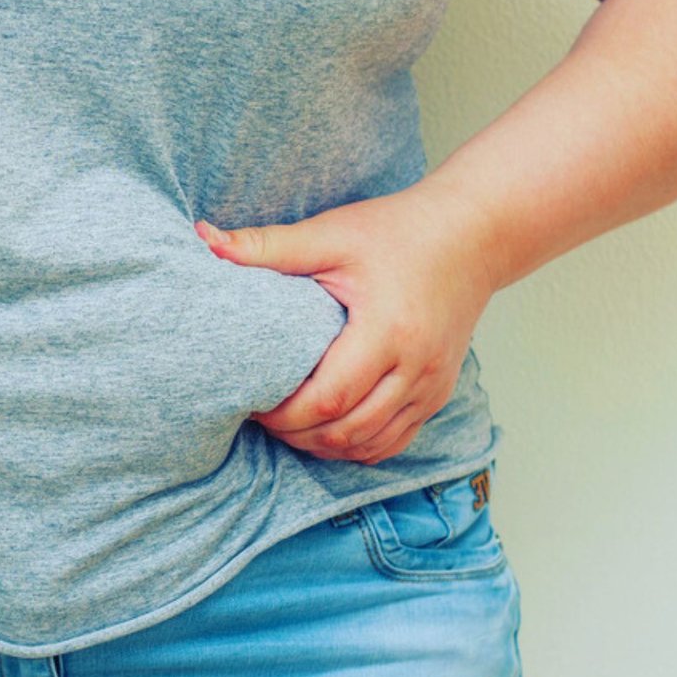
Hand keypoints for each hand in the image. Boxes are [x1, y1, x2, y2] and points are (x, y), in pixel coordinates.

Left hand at [194, 182, 498, 464]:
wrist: (473, 234)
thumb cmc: (397, 230)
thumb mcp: (331, 233)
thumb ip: (268, 246)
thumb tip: (204, 240)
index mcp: (389, 331)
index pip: (328, 398)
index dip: (284, 413)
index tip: (251, 401)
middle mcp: (417, 368)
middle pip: (347, 431)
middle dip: (297, 435)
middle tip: (260, 417)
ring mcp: (433, 386)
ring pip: (370, 445)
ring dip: (324, 445)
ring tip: (287, 425)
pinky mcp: (439, 393)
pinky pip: (394, 441)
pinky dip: (357, 445)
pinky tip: (326, 431)